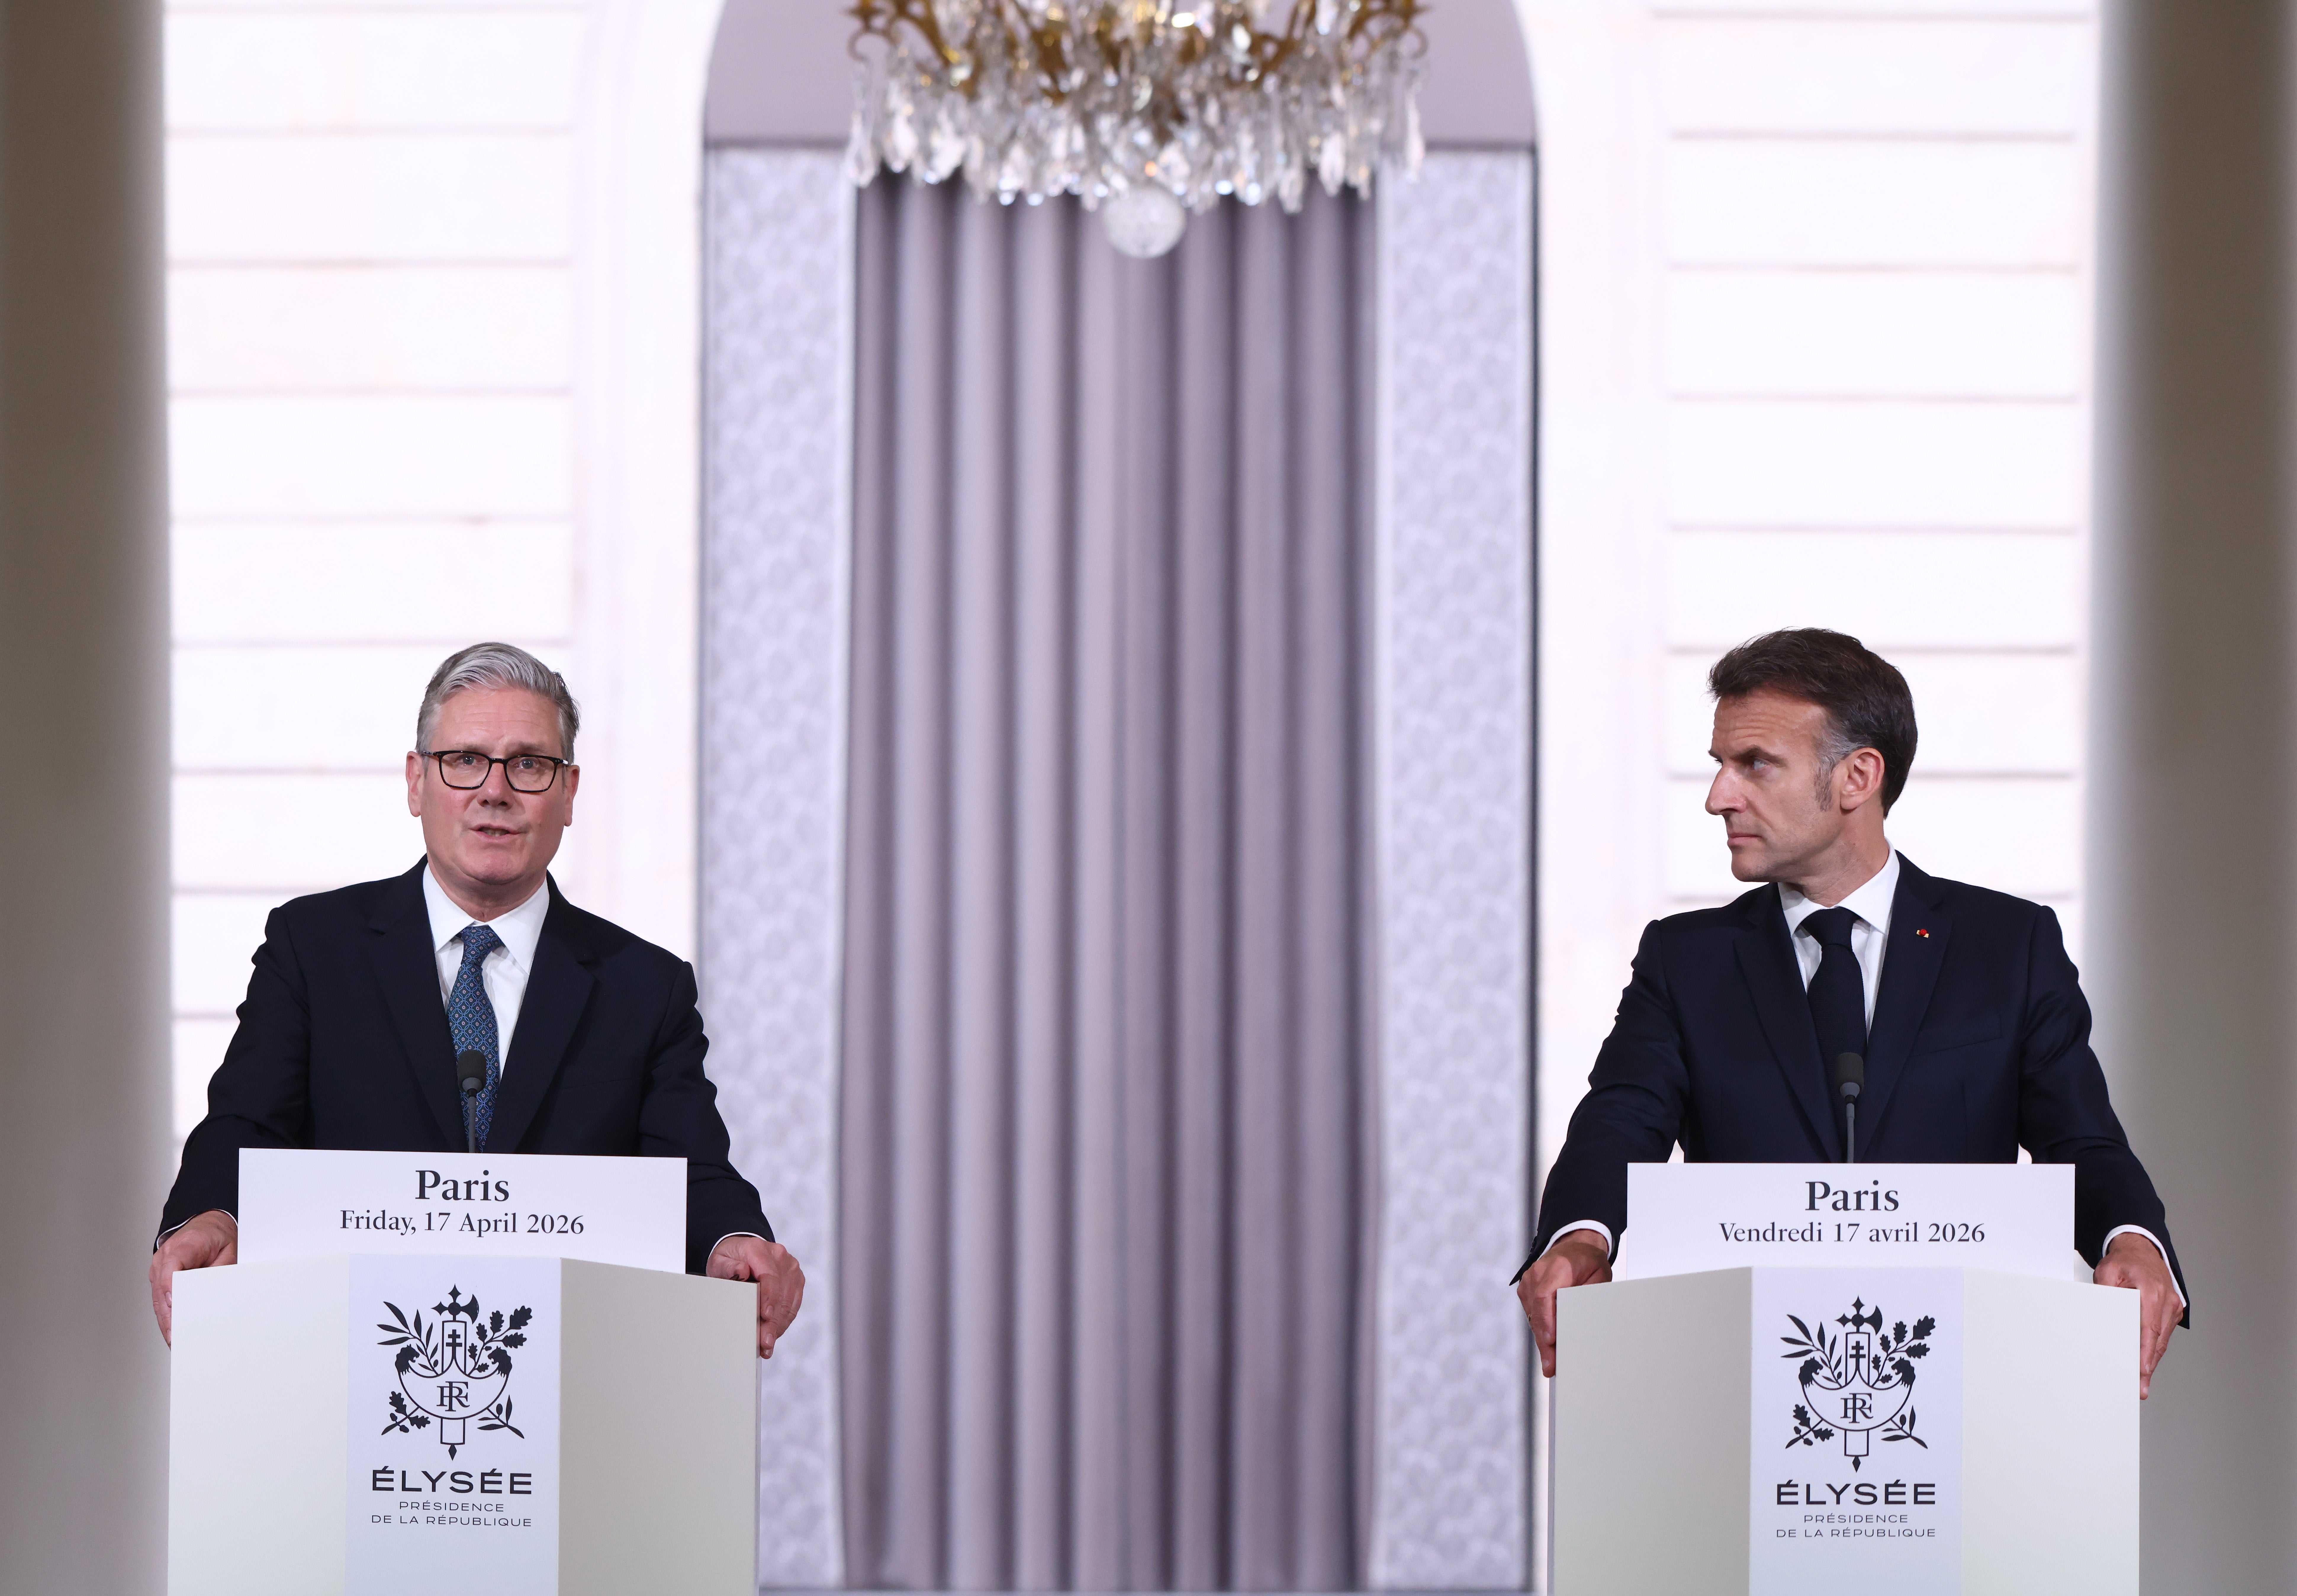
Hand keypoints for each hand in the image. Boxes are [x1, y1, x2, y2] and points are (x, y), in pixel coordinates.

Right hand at [150, 1210, 237, 1345]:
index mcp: (185, 1245)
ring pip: (157, 1298)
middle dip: (168, 1314)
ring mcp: (159, 1267)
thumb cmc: (217, 1236)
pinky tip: (171, 1330)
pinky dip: (165, 1314)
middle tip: (175, 1335)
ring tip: (173, 1340)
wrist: (207, 1224)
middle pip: (161, 1288)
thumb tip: (215, 1294)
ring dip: (165, 1319)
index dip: (170, 1286)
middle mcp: (166, 1256)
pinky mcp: (159, 1277)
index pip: (172, 1266)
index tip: (172, 1302)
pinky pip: (159, 1298)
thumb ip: (219, 1270)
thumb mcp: (228, 1248)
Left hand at [707, 1235, 804, 1358]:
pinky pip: (793, 1304)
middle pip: (780, 1293)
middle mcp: (780, 1257)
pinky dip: (784, 1321)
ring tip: (768, 1344)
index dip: (769, 1297)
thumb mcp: (720, 1260)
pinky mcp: (796, 1280)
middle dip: (773, 1321)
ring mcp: (791, 1268)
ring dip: (779, 1325)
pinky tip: (774, 1334)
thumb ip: (728, 1266)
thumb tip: (741, 1271)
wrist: (743, 1251)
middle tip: (765, 1342)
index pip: (769, 1275)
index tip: (766, 1315)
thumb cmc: (730, 1258)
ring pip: (789, 1302)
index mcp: (760, 1250)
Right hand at [1516, 1232, 1612, 1377]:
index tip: (1549, 1341)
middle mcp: (1538, 1272)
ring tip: (1551, 1360)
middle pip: (1537, 1312)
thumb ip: (1588, 1298)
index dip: (1546, 1321)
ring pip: (1533, 1315)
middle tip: (1550, 1365)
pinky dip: (1540, 1326)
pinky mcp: (1525, 1287)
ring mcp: (1528, 1279)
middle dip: (1544, 1341)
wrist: (1575, 1243)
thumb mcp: (1598, 1277)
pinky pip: (1531, 1312)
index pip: (1545, 1296)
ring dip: (1542, 1336)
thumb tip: (1583, 1326)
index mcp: (1558, 1267)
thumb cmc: (1589, 1261)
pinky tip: (1548, 1341)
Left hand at [2094, 1231, 2180, 1398]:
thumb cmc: (2123, 1261)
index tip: (2142, 1371)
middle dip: (2148, 1365)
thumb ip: (2106, 1293)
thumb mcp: (2107, 1271)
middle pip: (2157, 1341)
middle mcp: (2167, 1301)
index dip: (2146, 1353)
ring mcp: (2172, 1307)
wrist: (2141, 1249)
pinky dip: (2154, 1348)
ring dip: (2152, 1360)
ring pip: (2161, 1340)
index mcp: (2152, 1292)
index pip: (2149, 1329)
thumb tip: (2105, 1316)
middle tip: (2140, 1388)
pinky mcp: (2172, 1311)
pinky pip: (2163, 1334)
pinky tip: (2146, 1363)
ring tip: (2141, 1382)